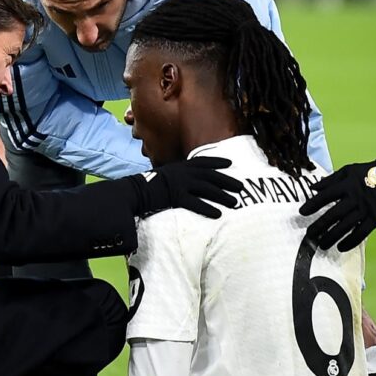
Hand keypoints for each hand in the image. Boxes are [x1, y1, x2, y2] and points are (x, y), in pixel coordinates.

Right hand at [128, 156, 242, 218]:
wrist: (134, 191)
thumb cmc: (150, 186)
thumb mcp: (166, 175)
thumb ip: (179, 175)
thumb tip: (190, 181)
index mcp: (181, 166)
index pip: (203, 161)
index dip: (217, 162)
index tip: (230, 164)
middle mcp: (183, 173)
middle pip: (210, 176)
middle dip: (227, 181)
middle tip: (241, 187)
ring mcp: (180, 184)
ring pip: (207, 189)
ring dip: (222, 196)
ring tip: (235, 202)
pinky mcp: (176, 197)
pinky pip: (196, 203)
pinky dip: (208, 208)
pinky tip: (218, 214)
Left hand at [299, 144, 375, 251]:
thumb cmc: (368, 172)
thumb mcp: (348, 170)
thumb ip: (330, 180)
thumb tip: (313, 188)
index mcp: (347, 185)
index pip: (325, 196)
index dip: (312, 205)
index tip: (302, 212)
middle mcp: (355, 198)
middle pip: (334, 215)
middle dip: (320, 226)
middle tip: (309, 235)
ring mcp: (366, 210)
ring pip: (346, 226)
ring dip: (332, 237)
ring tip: (322, 244)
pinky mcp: (375, 218)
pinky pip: (361, 233)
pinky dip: (350, 242)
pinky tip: (340, 247)